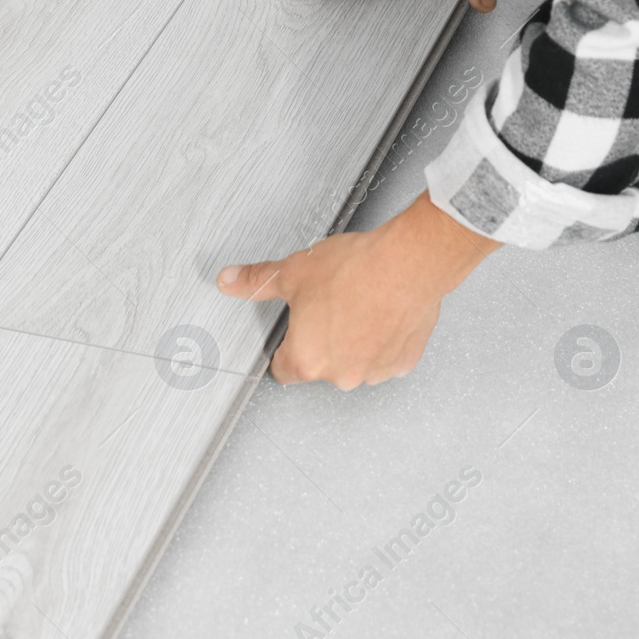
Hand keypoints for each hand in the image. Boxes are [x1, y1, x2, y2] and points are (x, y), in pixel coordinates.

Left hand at [216, 192, 500, 388]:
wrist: (409, 263)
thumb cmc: (357, 270)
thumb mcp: (293, 271)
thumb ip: (257, 281)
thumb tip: (230, 280)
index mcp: (306, 359)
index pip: (282, 370)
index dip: (285, 347)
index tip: (294, 331)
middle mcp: (340, 375)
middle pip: (321, 366)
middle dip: (323, 341)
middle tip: (330, 306)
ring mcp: (374, 372)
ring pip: (355, 362)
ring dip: (354, 343)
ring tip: (358, 305)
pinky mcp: (402, 362)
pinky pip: (385, 357)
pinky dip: (382, 340)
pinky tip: (381, 312)